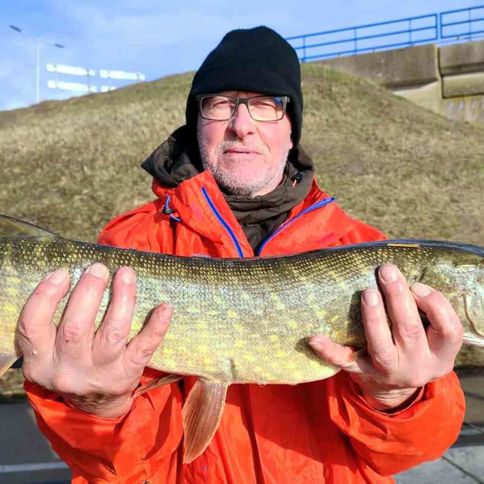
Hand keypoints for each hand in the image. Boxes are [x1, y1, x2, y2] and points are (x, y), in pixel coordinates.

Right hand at [16, 263, 171, 417]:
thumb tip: (76, 273)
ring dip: (122, 299)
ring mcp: (100, 373)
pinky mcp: (128, 374)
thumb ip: (53, 320)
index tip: (62, 272)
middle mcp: (68, 370)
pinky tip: (164, 307)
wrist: (94, 405)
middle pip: (76, 327)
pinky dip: (156, 326)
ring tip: (126, 274)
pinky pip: (144, 348)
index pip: (32, 326)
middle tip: (99, 268)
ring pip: (113, 333)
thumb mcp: (50, 349)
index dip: (45, 296)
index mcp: (41, 360)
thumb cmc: (72, 362)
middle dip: (89, 292)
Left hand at [309, 263, 462, 410]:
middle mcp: (417, 365)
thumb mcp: (431, 335)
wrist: (395, 386)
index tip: (416, 285)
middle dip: (398, 299)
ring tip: (367, 293)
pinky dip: (329, 350)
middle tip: (387, 272)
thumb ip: (424, 311)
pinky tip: (315, 338)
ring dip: (374, 318)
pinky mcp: (362, 372)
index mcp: (440, 354)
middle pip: (410, 331)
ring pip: (381, 346)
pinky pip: (344, 361)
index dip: (435, 305)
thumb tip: (400, 273)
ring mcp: (388, 371)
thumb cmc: (415, 345)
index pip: (449, 330)